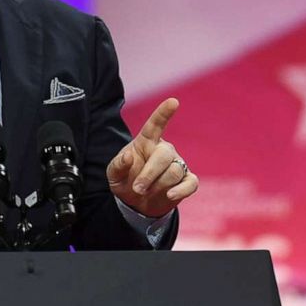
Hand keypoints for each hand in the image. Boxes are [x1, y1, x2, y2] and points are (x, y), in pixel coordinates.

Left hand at [106, 97, 197, 218]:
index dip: (164, 113)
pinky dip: (181, 190)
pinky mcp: (187, 180)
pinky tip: (170, 195)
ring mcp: (178, 164)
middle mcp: (164, 150)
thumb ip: (118, 165)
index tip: (173, 102)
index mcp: (146, 142)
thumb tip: (128, 157)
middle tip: (137, 188)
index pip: (155, 125)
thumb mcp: (113, 174)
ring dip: (158, 186)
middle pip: (164, 155)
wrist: (137, 203)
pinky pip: (191, 183)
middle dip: (149, 174)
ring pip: (174, 171)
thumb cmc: (125, 181)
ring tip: (147, 193)